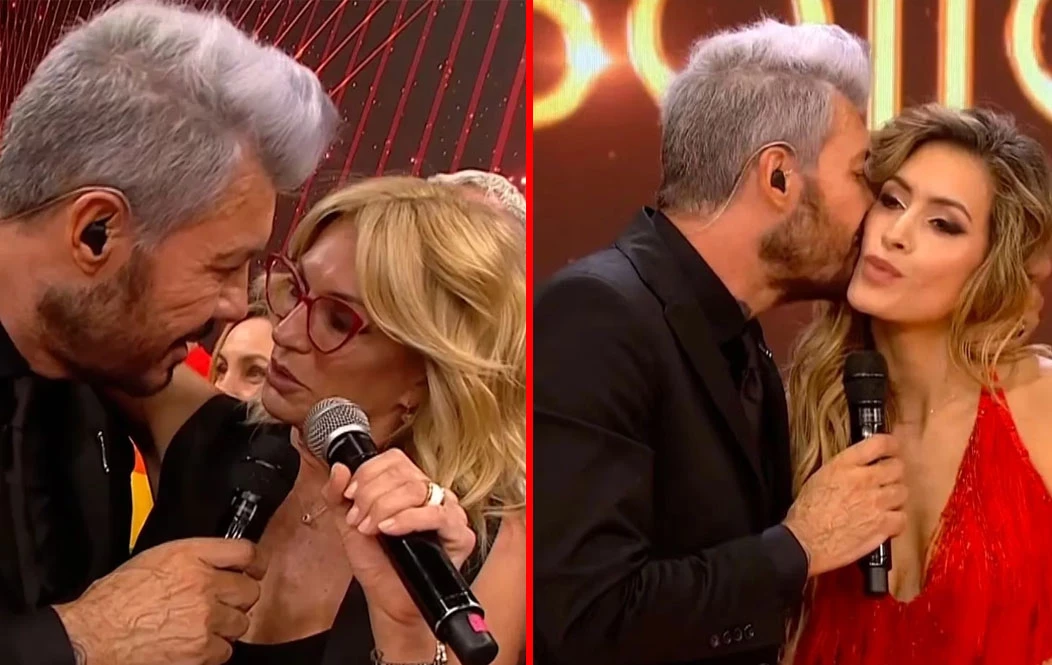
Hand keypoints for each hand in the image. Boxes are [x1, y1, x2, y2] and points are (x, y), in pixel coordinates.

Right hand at [54, 538, 263, 664]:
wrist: (93, 637)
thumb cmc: (113, 601)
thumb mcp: (152, 560)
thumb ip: (191, 558)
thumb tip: (215, 562)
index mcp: (190, 557)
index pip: (244, 552)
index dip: (254, 561)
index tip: (255, 568)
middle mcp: (204, 585)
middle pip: (249, 591)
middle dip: (238, 598)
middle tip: (222, 603)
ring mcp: (206, 619)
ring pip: (240, 623)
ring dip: (226, 626)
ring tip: (202, 626)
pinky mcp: (201, 650)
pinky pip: (225, 650)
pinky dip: (213, 650)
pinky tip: (194, 645)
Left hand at [321, 450, 475, 627]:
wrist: (388, 600)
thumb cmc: (376, 563)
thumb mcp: (348, 524)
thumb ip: (337, 495)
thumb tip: (339, 468)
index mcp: (409, 485)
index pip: (394, 459)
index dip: (368, 473)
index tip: (350, 496)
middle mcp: (431, 494)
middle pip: (403, 473)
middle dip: (371, 495)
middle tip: (358, 519)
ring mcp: (448, 512)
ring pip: (417, 489)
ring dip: (384, 507)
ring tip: (371, 529)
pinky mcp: (460, 534)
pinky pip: (437, 515)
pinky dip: (407, 520)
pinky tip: (389, 530)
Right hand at [783, 434, 906, 576]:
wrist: (805, 541)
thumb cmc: (806, 513)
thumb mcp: (820, 478)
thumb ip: (844, 468)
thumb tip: (861, 465)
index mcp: (844, 466)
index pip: (879, 444)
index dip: (890, 445)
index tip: (892, 448)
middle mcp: (862, 480)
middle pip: (897, 467)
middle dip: (893, 473)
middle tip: (887, 480)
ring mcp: (875, 503)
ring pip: (902, 492)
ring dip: (894, 497)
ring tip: (883, 504)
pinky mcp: (882, 525)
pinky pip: (902, 517)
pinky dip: (896, 520)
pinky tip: (884, 522)